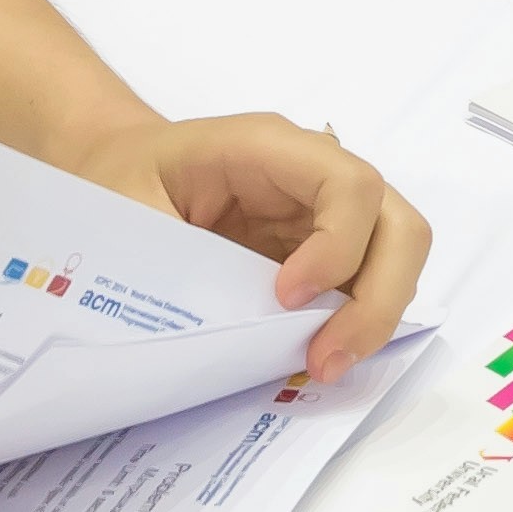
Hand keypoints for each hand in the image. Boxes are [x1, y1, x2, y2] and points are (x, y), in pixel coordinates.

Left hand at [48, 114, 433, 369]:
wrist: (114, 166)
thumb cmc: (116, 174)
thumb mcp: (125, 208)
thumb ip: (174, 261)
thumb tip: (213, 332)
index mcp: (267, 147)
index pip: (349, 185)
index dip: (337, 246)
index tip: (285, 296)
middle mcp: (313, 176)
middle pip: (398, 224)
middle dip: (379, 298)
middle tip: (328, 357)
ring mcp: (324, 215)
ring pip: (395, 257)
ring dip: (373, 317)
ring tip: (321, 364)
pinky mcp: (321, 251)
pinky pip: (364, 284)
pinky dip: (354, 324)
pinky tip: (312, 355)